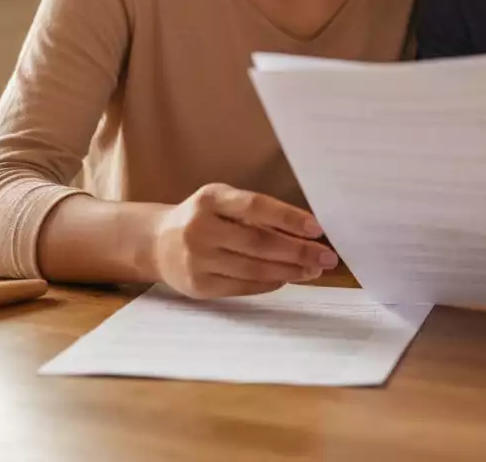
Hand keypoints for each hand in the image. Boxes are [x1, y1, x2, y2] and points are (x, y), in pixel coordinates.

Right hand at [151, 183, 337, 298]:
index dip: (289, 217)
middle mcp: (201, 228)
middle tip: (327, 256)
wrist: (158, 243)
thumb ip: (256, 214)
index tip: (317, 228)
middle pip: (259, 242)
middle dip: (298, 251)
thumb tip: (306, 231)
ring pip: (254, 268)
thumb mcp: (223, 202)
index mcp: (211, 199)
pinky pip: (242, 286)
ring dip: (290, 270)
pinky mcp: (198, 286)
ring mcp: (197, 260)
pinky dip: (269, 282)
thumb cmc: (204, 217)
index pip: (256, 206)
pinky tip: (288, 278)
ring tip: (314, 269)